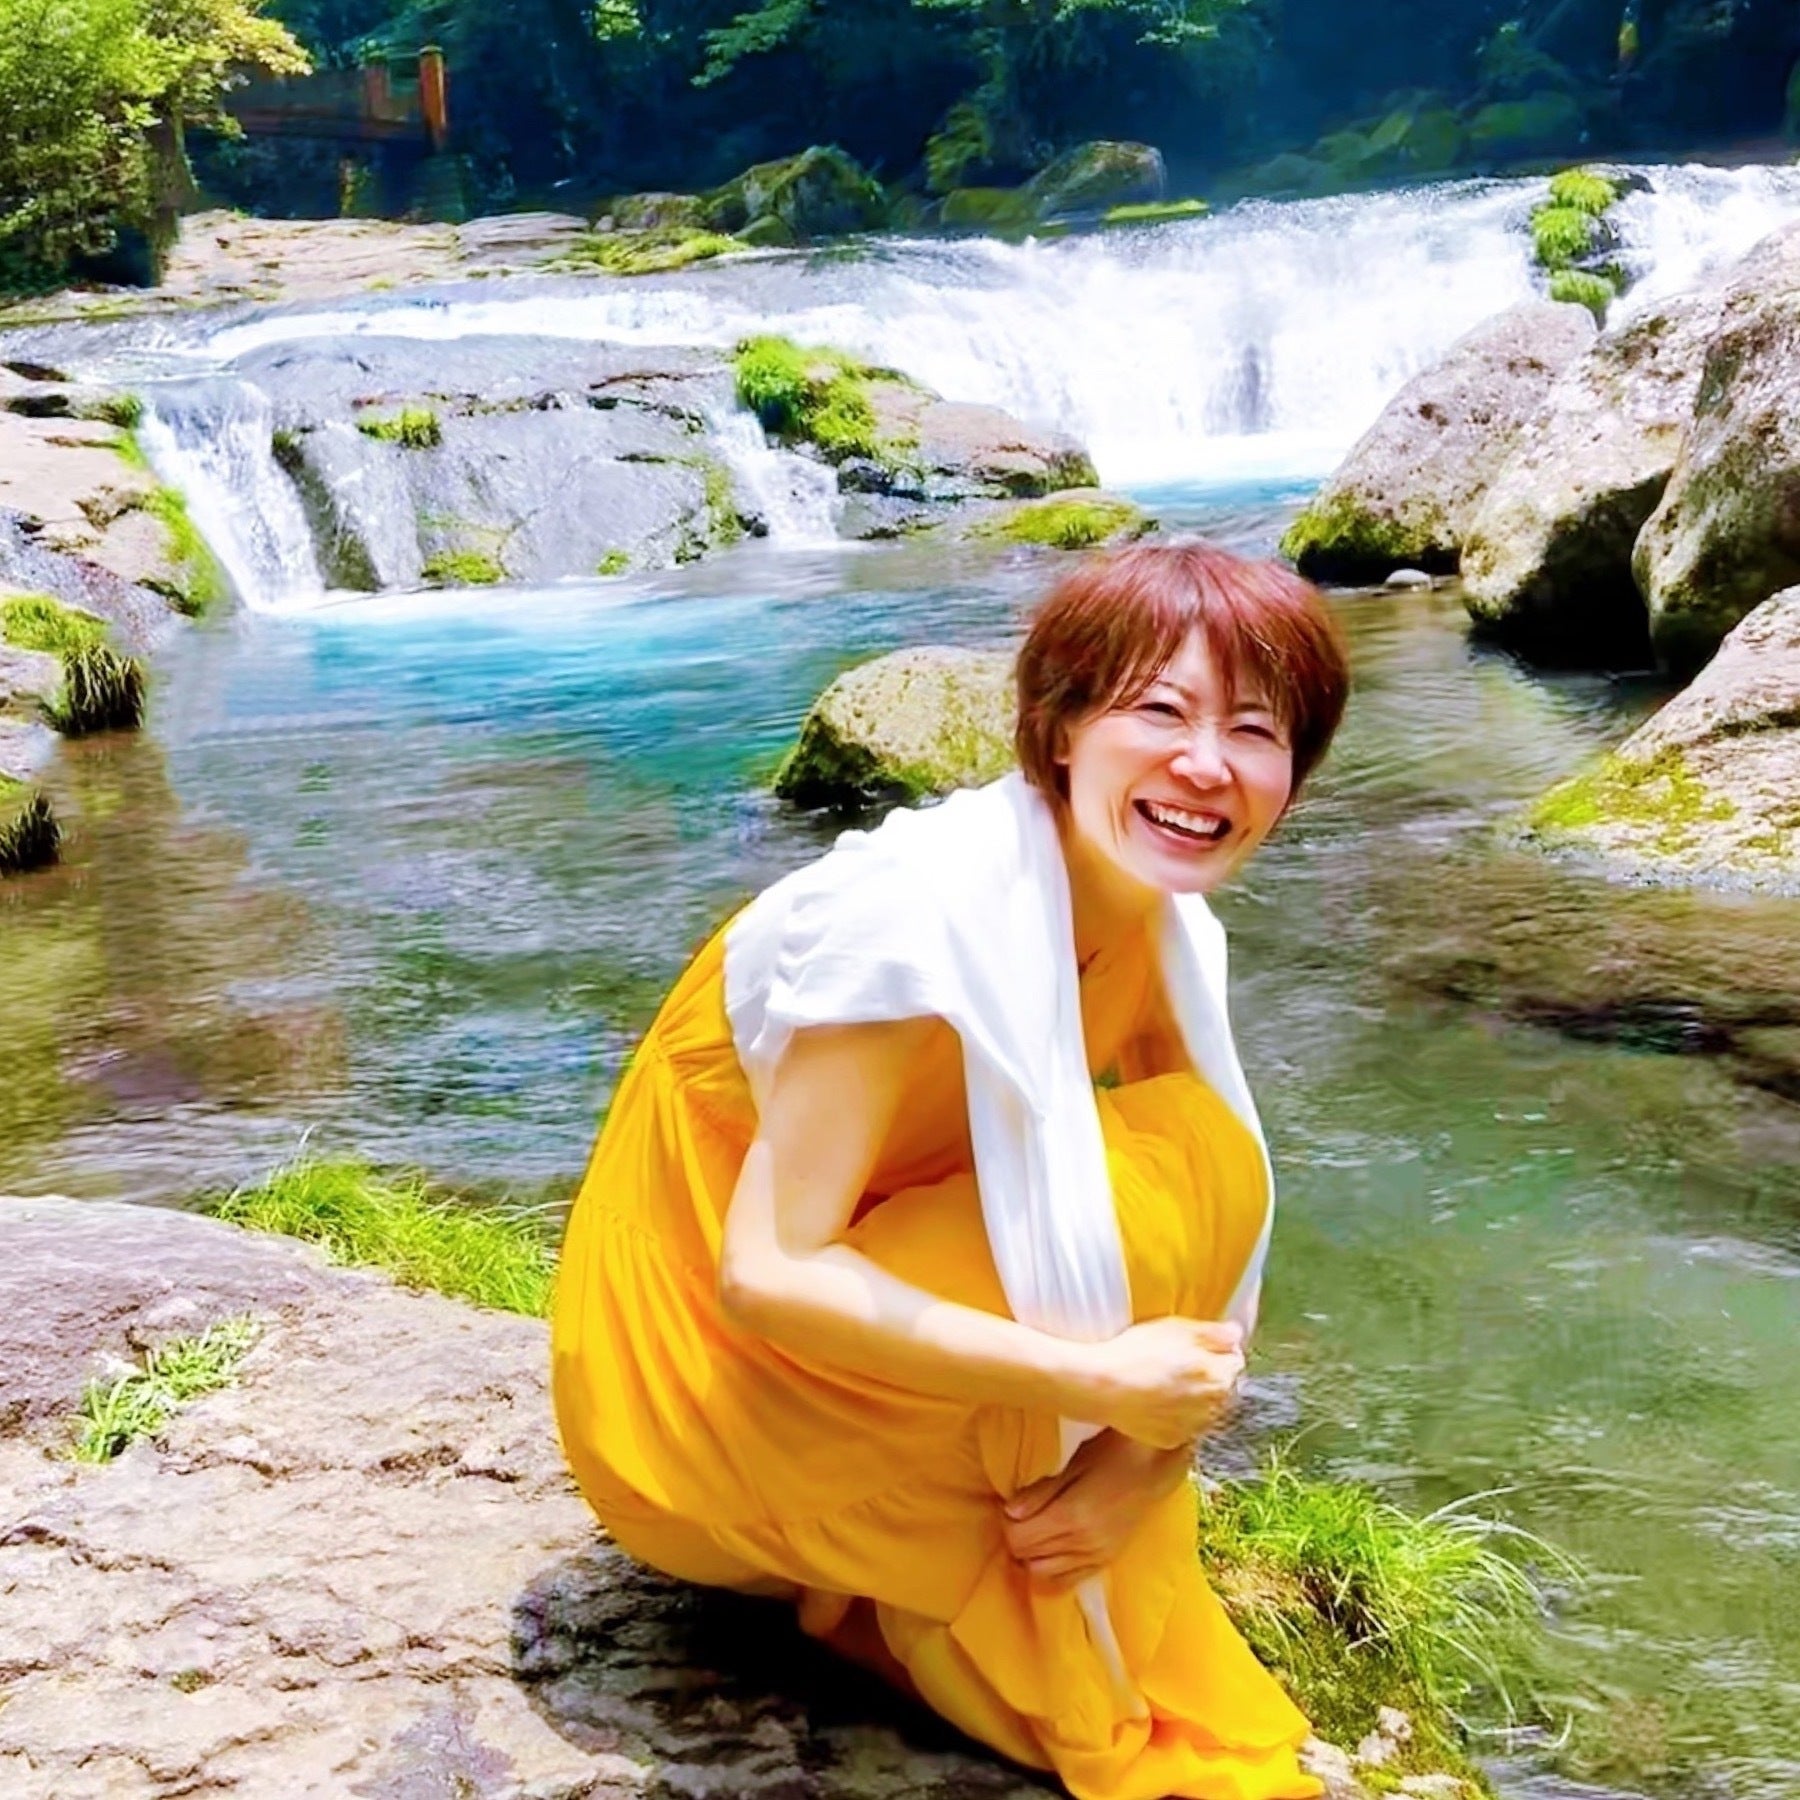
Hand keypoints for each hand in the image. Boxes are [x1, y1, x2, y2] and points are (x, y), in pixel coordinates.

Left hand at [1000, 1431, 1190, 1593]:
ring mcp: (1096, 1557)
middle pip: (1028, 1558)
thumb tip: (1009, 1512)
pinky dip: (1052, 1569)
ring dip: (1033, 1555)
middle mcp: (1083, 1545)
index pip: (1020, 1539)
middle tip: (1023, 1515)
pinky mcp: (1105, 1561)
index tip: (1012, 1506)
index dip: (1008, 1523)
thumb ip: (1040, 1492)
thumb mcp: (1072, 1465)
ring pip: (1044, 1574)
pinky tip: (1052, 1548)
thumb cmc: (1111, 1453)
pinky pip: (1068, 1581)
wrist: (1154, 1464)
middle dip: (1018, 1538)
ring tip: (1037, 1530)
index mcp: (1071, 1517)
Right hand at [1080, 1316, 1244, 1448]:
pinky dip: (1177, 1417)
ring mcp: (1193, 1427)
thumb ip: (1213, 1333)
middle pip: (1223, 1388)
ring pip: (1205, 1410)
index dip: (1218, 1350)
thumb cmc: (1137, 1353)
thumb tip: (1236, 1334)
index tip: (1200, 1346)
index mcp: (1218, 1376)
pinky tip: (1157, 1402)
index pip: (1236, 1362)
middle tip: (1181, 1364)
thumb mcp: (1176, 1328)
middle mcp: (1212, 1406)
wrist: (1104, 1386)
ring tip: (1167, 1383)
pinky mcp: (1172, 1440)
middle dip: (1209, 1376)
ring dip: (1195, 1399)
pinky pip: (1184, 1427)